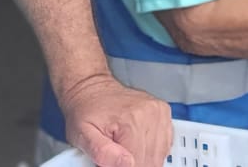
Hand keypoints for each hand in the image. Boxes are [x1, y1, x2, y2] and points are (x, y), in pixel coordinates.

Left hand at [58, 74, 172, 166]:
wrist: (92, 88)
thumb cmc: (86, 110)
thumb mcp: (82, 134)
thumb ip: (102, 152)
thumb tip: (126, 164)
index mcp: (131, 121)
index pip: (137, 164)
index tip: (110, 161)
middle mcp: (150, 114)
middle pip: (150, 161)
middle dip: (132, 163)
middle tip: (116, 154)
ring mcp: (159, 112)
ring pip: (159, 155)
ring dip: (142, 157)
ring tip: (124, 146)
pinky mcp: (164, 113)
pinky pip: (165, 144)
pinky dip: (151, 150)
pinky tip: (136, 143)